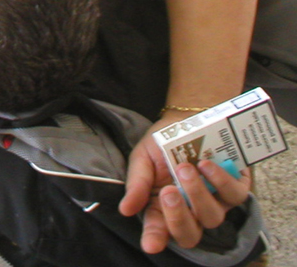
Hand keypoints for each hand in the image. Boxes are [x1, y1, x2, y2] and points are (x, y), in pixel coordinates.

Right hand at [119, 116, 251, 253]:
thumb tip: (125, 210)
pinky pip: (234, 195)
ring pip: (213, 217)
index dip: (155, 239)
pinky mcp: (236, 188)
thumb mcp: (142, 157)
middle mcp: (191, 210)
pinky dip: (220, 181)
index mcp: (162, 207)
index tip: (150, 244)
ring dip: (197, 194)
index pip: (158, 230)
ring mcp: (215, 201)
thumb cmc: (162, 142)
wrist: (187, 118)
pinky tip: (205, 165)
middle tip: (167, 192)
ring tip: (185, 168)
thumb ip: (137, 183)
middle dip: (178, 217)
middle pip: (190, 234)